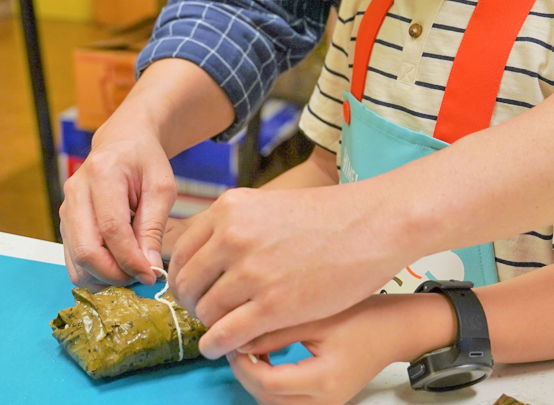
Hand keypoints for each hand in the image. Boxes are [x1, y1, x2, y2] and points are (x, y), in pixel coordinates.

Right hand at [60, 121, 176, 286]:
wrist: (122, 143)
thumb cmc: (146, 161)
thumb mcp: (161, 186)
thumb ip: (154, 226)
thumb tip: (149, 268)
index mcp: (102, 173)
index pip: (111, 228)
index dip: (130, 259)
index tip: (151, 275)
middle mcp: (76, 190)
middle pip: (86, 250)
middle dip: (115, 274)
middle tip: (141, 278)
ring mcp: (65, 207)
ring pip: (75, 261)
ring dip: (104, 278)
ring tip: (132, 272)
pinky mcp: (65, 222)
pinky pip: (73, 260)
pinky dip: (95, 273)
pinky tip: (119, 266)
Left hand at [168, 181, 417, 358]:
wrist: (372, 225)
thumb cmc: (326, 217)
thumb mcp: (267, 205)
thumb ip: (233, 226)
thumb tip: (202, 256)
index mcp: (230, 208)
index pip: (181, 249)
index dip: (182, 274)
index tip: (193, 287)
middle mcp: (233, 236)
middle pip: (188, 282)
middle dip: (193, 301)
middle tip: (207, 311)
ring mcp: (252, 271)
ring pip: (205, 311)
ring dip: (209, 325)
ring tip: (222, 328)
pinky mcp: (273, 305)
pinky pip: (225, 334)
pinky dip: (217, 345)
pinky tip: (222, 347)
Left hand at [229, 294, 455, 404]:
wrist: (395, 328)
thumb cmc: (364, 315)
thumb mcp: (318, 314)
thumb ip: (278, 329)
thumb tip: (239, 338)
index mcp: (324, 380)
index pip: (268, 383)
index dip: (244, 362)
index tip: (234, 338)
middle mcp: (324, 401)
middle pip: (267, 399)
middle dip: (246, 372)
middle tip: (236, 341)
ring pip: (273, 404)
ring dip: (257, 379)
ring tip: (251, 346)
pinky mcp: (324, 401)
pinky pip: (286, 400)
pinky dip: (271, 383)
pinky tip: (268, 357)